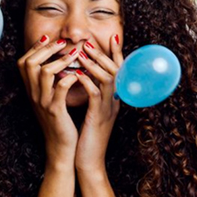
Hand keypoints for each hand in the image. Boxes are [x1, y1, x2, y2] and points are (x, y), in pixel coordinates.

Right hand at [17, 35, 79, 169]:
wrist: (61, 148)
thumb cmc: (59, 122)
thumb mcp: (50, 101)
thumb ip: (50, 84)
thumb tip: (57, 63)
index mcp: (31, 91)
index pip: (23, 62)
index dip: (34, 48)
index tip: (48, 38)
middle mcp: (33, 95)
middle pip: (29, 63)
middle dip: (46, 49)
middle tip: (62, 43)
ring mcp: (43, 103)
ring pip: (43, 72)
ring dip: (60, 60)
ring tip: (74, 54)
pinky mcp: (55, 111)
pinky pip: (60, 89)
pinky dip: (69, 78)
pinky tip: (78, 75)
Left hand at [74, 35, 123, 171]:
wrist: (88, 160)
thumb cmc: (86, 135)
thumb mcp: (93, 111)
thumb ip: (94, 94)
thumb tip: (85, 75)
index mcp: (113, 98)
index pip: (119, 71)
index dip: (117, 53)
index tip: (112, 36)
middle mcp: (114, 101)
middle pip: (116, 70)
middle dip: (103, 54)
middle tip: (89, 42)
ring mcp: (109, 108)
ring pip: (108, 79)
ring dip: (94, 64)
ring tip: (80, 53)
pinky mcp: (99, 117)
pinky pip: (96, 95)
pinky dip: (87, 81)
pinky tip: (77, 74)